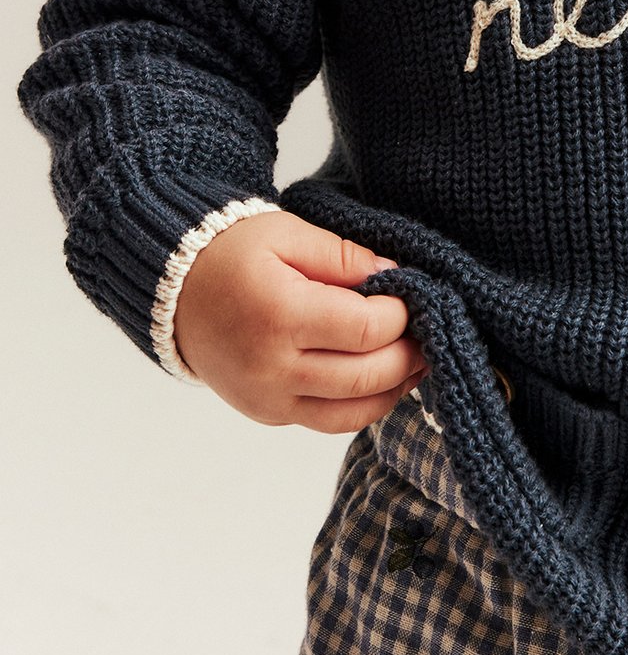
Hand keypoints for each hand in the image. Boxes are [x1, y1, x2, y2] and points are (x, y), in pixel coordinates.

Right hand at [171, 209, 429, 432]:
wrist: (172, 289)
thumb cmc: (231, 252)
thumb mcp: (288, 233)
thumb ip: (345, 256)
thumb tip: (394, 277)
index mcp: (280, 315)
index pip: (366, 329)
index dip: (401, 314)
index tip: (412, 294)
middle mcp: (272, 367)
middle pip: (366, 377)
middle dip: (409, 355)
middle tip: (429, 330)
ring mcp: (267, 398)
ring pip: (352, 412)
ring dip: (394, 389)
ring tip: (417, 360)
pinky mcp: (266, 413)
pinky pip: (327, 420)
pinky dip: (362, 404)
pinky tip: (382, 377)